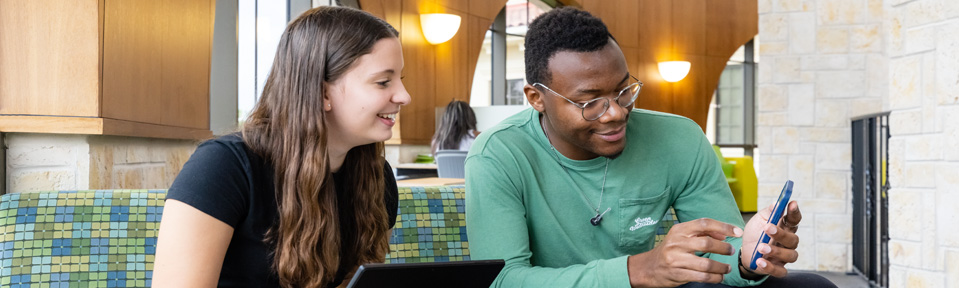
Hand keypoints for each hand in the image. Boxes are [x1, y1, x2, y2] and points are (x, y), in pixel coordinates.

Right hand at [627, 218, 742, 286]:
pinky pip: (702, 277)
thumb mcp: (681, 237)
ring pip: (706, 264)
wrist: (649, 267)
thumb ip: (701, 233)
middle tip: (731, 251)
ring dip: (721, 267)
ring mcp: (676, 260)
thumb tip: (723, 234)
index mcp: (679, 230)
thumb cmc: (670, 250)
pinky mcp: (677, 274)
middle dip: (723, 248)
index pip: (704, 223)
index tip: (737, 232)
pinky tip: (719, 277)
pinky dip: (715, 278)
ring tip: (727, 268)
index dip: (723, 226)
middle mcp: (676, 243)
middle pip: (706, 243)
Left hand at [739, 201, 801, 277]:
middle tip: (767, 228)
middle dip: (781, 234)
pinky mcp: (777, 268)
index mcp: (785, 228)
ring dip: (776, 251)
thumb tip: (777, 203)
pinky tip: (759, 261)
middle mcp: (788, 243)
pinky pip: (780, 271)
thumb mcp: (759, 220)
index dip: (795, 212)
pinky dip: (771, 267)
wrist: (744, 250)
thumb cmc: (756, 233)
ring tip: (760, 247)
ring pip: (790, 255)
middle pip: (793, 239)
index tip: (792, 203)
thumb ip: (769, 212)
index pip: (794, 220)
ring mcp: (784, 256)